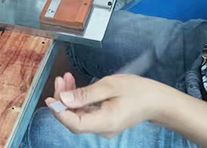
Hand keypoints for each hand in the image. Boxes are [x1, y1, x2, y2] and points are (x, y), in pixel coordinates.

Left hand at [46, 73, 167, 138]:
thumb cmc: (137, 91)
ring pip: (79, 115)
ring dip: (70, 97)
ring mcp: (103, 126)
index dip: (59, 112)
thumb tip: (63, 99)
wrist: (158, 100)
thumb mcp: (110, 86)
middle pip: (74, 119)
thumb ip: (85, 94)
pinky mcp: (105, 120)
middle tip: (60, 79)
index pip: (74, 124)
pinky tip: (75, 86)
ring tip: (66, 78)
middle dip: (63, 99)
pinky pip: (86, 112)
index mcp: (104, 122)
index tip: (49, 98)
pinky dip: (79, 100)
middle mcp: (102, 129)